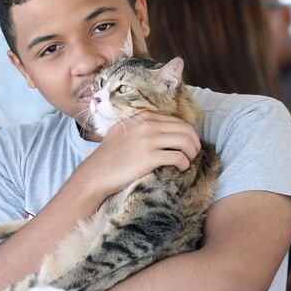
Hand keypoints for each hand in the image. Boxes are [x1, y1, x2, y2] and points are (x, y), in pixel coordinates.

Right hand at [83, 111, 200, 197]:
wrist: (96, 173)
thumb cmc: (109, 155)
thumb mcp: (123, 131)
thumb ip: (140, 125)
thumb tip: (162, 127)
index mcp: (143, 117)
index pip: (177, 120)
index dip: (187, 133)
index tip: (187, 144)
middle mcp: (147, 125)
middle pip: (185, 129)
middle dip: (194, 142)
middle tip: (193, 154)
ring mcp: (148, 140)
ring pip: (185, 141)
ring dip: (192, 153)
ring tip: (189, 161)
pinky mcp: (149, 157)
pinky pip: (178, 157)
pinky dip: (184, 164)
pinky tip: (181, 168)